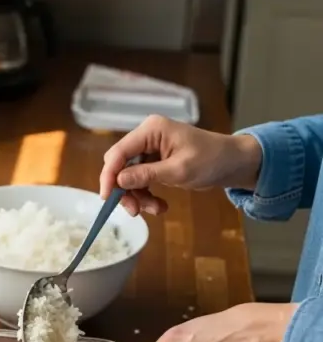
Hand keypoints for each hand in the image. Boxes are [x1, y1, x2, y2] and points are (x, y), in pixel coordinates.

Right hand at [99, 116, 262, 216]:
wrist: (234, 162)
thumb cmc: (212, 160)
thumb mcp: (179, 170)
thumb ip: (147, 175)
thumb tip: (118, 181)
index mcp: (151, 130)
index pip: (118, 153)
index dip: (109, 176)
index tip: (107, 199)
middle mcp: (147, 136)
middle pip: (120, 165)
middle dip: (125, 190)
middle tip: (135, 211)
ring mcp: (150, 148)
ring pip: (130, 176)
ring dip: (138, 196)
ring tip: (156, 210)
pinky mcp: (155, 160)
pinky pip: (141, 179)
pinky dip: (147, 195)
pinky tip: (160, 206)